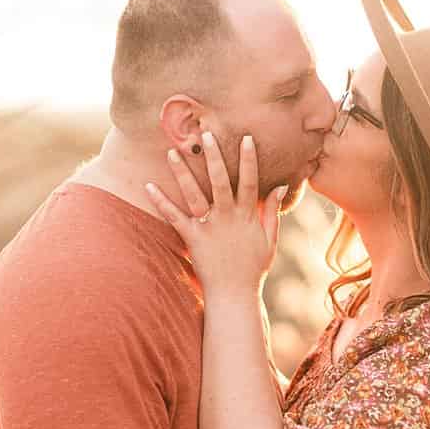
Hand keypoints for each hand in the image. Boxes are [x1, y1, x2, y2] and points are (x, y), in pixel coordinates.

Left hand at [146, 133, 283, 296]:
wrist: (234, 294)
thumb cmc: (253, 267)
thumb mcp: (270, 239)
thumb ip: (273, 211)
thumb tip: (280, 186)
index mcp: (247, 216)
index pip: (250, 181)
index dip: (249, 159)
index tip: (247, 139)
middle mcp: (228, 217)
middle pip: (221, 181)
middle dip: (214, 156)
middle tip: (207, 134)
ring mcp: (209, 226)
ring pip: (194, 194)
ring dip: (183, 172)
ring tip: (173, 152)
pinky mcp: (192, 238)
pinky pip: (174, 217)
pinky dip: (161, 202)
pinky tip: (149, 185)